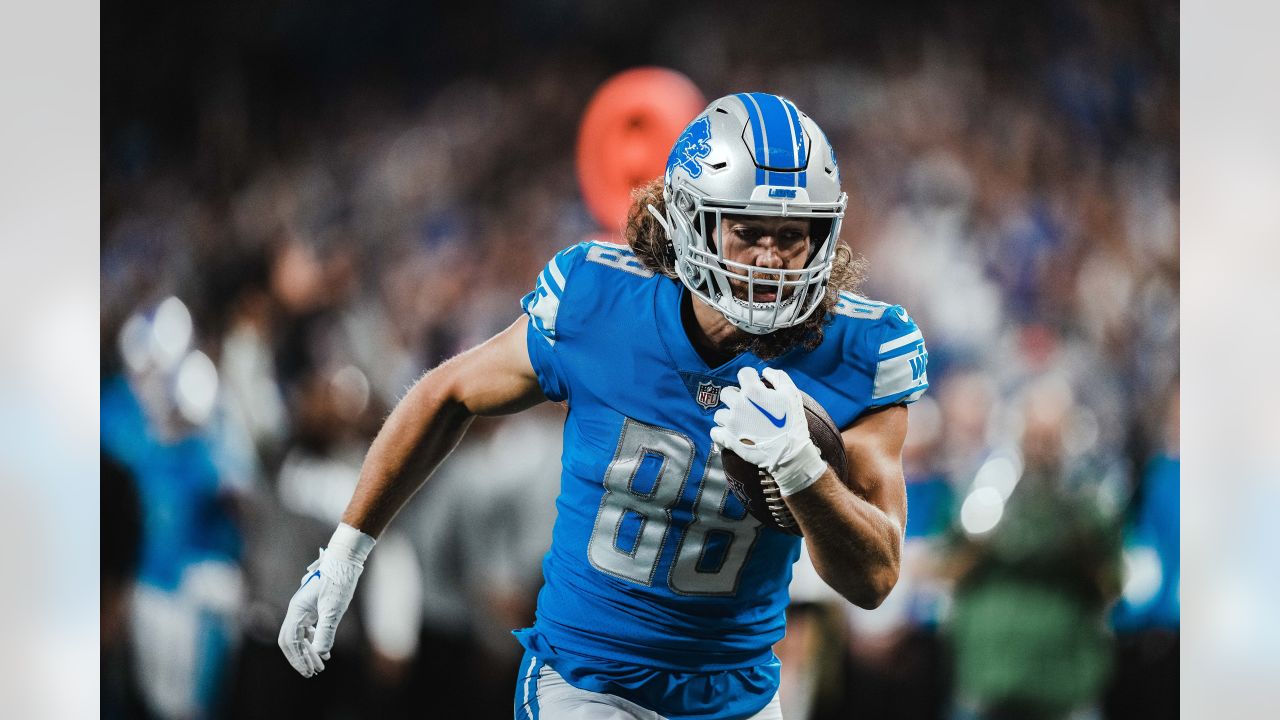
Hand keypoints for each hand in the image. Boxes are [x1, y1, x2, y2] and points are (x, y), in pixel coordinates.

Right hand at [278, 523, 375, 676]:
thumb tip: (320, 652)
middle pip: (292, 641)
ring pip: (300, 635)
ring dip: (309, 651)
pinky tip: (324, 651)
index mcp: (297, 611)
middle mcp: (296, 610)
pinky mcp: (312, 607)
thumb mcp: (334, 608)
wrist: (344, 560)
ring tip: (321, 665)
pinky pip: (308, 629)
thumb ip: (326, 630)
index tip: (308, 671)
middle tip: (313, 673)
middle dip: (301, 658)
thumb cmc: (338, 581)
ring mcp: (303, 608)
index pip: (290, 641)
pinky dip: (314, 641)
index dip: (297, 658)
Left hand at [711, 367, 828, 496]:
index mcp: (752, 391)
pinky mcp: (728, 439)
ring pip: (719, 414)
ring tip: (739, 422)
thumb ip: (778, 377)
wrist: (789, 452)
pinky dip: (720, 433)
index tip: (755, 385)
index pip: (743, 373)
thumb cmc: (792, 422)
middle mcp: (738, 404)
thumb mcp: (792, 394)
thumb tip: (765, 371)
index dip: (750, 378)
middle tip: (746, 405)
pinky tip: (729, 434)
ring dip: (727, 416)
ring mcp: (731, 422)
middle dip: (735, 397)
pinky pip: (714, 432)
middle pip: (726, 393)